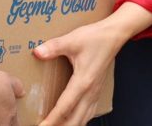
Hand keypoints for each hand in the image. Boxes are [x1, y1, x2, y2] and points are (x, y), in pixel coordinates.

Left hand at [35, 3, 151, 125]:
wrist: (114, 35)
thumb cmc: (95, 38)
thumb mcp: (72, 40)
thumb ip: (54, 47)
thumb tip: (37, 52)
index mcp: (83, 82)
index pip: (65, 107)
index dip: (52, 119)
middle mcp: (90, 92)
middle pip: (75, 119)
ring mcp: (95, 93)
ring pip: (83, 118)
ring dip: (70, 125)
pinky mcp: (97, 91)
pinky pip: (88, 112)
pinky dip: (79, 120)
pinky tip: (73, 120)